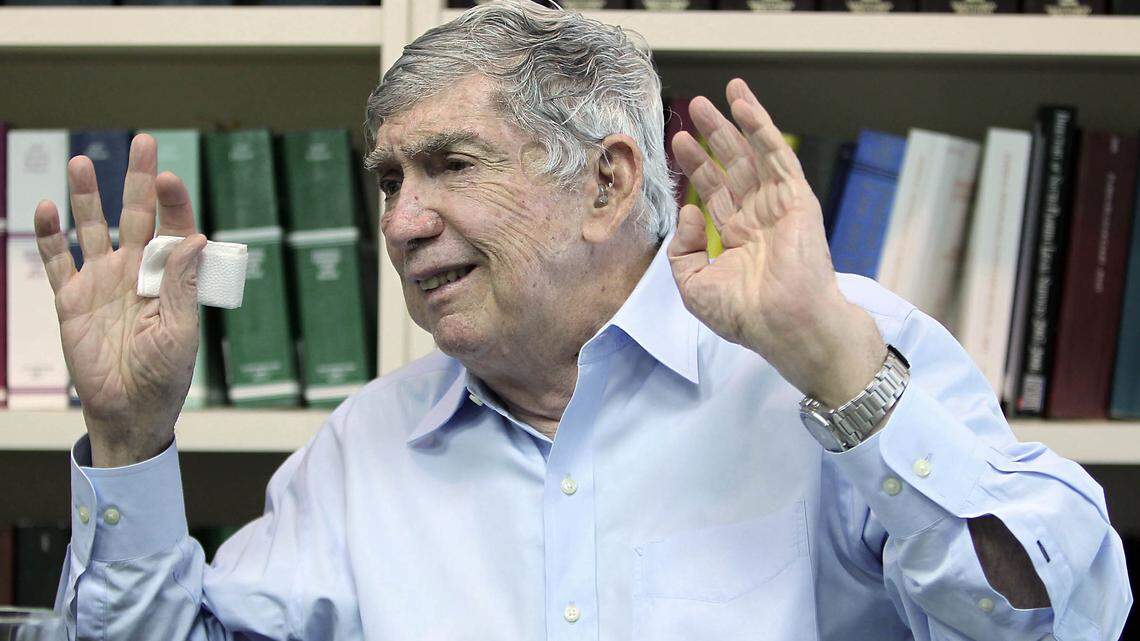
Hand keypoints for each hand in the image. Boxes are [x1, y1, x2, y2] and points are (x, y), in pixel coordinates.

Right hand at [34, 134, 205, 466]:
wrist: (128, 410)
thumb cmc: (164, 375)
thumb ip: (183, 285)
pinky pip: (57, 261)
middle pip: (137, 215)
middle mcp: (136, 271)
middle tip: (143, 142)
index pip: (174, 228)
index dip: (173, 202)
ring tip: (82, 163)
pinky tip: (46, 208)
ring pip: (93, 228)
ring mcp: (102, 282)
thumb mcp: (180, 332)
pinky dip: (49, 236)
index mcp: (170, 277)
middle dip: (139, 180)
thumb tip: (195, 238)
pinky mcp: (72, 299)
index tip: (169, 178)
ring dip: (87, 197)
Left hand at [668, 79, 884, 406]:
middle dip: (714, 136)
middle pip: (732, 166)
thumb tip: (688, 211)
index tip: (679, 142)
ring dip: (738, 122)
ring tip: (722, 92)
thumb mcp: (694, 286)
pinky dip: (762, 129)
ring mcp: (779, 207)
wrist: (784, 325)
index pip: (715, 192)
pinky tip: (745, 106)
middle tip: (695, 108)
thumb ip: (682, 251)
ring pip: (755, 154)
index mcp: (738, 238)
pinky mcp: (797, 200)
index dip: (696, 166)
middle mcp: (758, 218)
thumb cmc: (745, 315)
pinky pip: (778, 157)